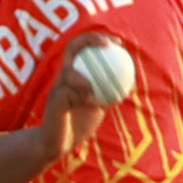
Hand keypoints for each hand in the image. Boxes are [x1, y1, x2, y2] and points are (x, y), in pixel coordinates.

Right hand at [0, 36, 110, 182]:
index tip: (118, 42)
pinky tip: (94, 103)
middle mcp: (63, 76)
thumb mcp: (98, 104)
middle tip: (109, 45)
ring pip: (68, 72)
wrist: (59, 143)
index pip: (82, 47)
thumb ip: (108, 92)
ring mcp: (57, 89)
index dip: (99, 39)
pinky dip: (83, 97)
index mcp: (74, 73)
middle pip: (72, 48)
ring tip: (98, 86)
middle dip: (90, 40)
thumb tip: (129, 83)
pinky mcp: (54, 103)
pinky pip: (68, 95)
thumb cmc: (79, 122)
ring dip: (86, 77)